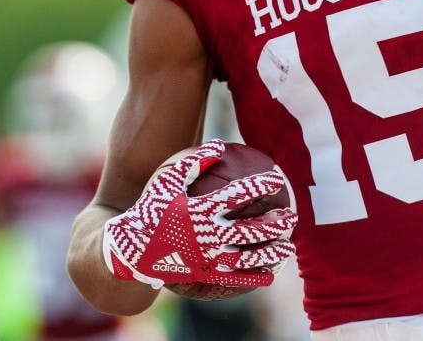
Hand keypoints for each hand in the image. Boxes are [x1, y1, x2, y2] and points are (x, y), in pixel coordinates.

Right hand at [102, 139, 297, 289]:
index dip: (259, 186)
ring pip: (245, 258)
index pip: (237, 196)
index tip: (277, 179)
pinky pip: (232, 279)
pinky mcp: (202, 275)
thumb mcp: (167, 181)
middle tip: (292, 216)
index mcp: (200, 210)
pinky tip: (270, 275)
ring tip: (289, 246)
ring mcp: (205, 258)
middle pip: (248, 230)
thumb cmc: (151, 209)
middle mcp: (206, 235)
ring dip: (270, 252)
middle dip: (273, 224)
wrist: (129, 248)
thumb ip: (194, 162)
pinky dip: (253, 278)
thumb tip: (219, 143)